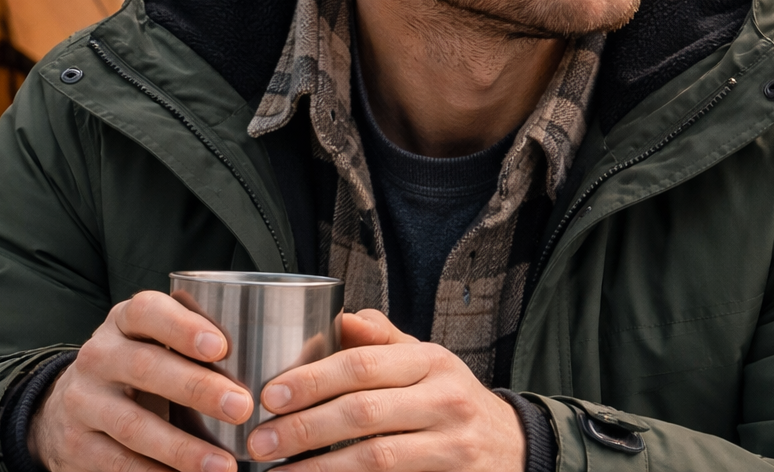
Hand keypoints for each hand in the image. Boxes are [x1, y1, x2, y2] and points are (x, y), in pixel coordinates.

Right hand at [28, 290, 252, 471]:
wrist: (71, 403)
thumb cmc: (139, 362)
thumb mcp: (155, 339)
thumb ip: (193, 340)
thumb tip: (264, 359)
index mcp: (123, 320)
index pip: (148, 312)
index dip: (183, 328)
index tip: (221, 347)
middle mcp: (98, 356)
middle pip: (146, 368)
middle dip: (197, 389)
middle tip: (242, 408)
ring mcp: (83, 402)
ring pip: (133, 426)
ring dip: (182, 449)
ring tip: (223, 466)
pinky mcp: (76, 447)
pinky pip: (118, 465)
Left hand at [246, 309, 525, 471]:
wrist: (514, 449)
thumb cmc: (452, 398)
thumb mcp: (427, 361)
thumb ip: (382, 341)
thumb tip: (333, 317)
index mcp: (431, 361)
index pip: (363, 365)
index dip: (312, 380)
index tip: (269, 394)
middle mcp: (444, 400)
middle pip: (363, 413)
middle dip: (304, 427)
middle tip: (260, 440)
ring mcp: (450, 446)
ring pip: (374, 458)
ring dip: (317, 469)